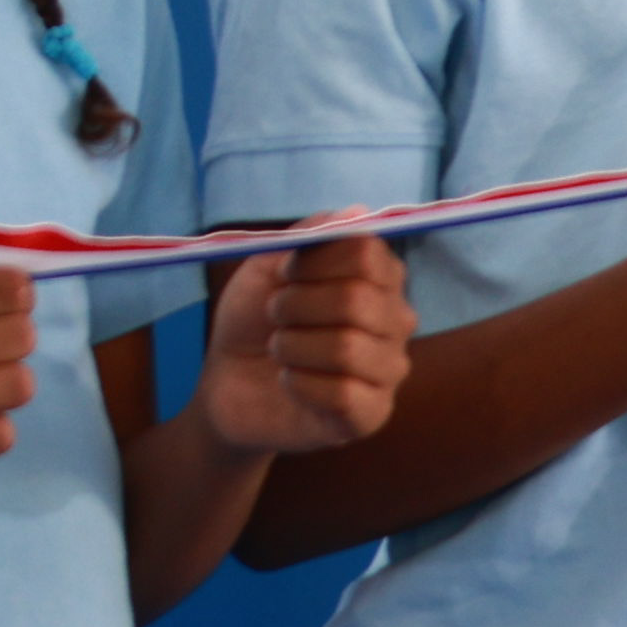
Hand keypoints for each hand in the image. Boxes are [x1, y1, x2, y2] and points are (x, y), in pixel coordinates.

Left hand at [195, 238, 412, 455]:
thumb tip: (356, 211)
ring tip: (280, 350)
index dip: (315, 260)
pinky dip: (300, 384)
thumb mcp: (267, 266)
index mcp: (380, 278)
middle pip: (357, 300)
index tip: (286, 272)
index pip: (366, 253)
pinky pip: (344, 396)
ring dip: (292, 347)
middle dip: (296, 305)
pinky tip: (291, 383)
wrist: (228, 385)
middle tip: (274, 315)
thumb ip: (310, 236)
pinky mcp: (371, 415)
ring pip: (347, 348)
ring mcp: (389, 370)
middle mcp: (397, 321)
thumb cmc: (255, 321)